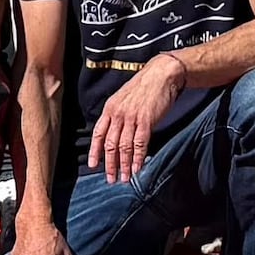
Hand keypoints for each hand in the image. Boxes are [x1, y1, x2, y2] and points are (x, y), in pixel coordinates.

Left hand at [88, 57, 189, 184]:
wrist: (161, 75)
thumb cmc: (143, 87)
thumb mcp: (123, 98)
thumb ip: (117, 114)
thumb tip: (113, 134)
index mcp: (110, 108)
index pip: (98, 133)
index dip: (95, 151)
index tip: (93, 165)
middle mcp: (118, 114)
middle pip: (110, 144)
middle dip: (110, 164)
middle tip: (111, 179)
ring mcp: (132, 118)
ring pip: (124, 147)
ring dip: (124, 165)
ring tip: (125, 178)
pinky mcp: (146, 120)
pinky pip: (140, 143)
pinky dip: (138, 158)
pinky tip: (137, 168)